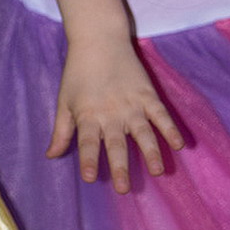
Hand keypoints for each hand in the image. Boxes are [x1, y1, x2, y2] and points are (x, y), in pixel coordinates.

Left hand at [47, 35, 183, 193]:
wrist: (99, 40)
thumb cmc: (78, 73)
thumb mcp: (64, 102)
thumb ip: (62, 131)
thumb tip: (51, 156)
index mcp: (88, 116)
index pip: (88, 143)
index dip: (89, 160)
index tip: (90, 178)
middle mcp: (111, 113)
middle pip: (117, 144)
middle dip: (120, 167)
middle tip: (124, 189)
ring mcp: (132, 104)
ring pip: (143, 133)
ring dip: (151, 153)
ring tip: (157, 172)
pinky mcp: (148, 95)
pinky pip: (161, 115)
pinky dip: (170, 129)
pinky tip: (178, 145)